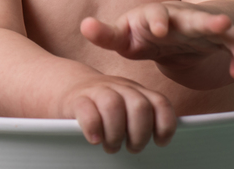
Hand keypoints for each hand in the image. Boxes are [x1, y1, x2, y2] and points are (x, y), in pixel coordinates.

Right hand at [60, 74, 175, 153]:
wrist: (68, 86)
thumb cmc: (103, 108)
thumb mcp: (126, 108)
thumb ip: (142, 120)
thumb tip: (160, 147)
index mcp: (136, 91)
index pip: (160, 103)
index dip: (165, 125)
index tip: (159, 143)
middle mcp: (120, 88)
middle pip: (139, 106)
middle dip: (139, 134)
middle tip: (132, 148)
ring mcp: (97, 90)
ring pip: (113, 105)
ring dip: (116, 133)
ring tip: (112, 146)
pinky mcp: (76, 98)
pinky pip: (87, 110)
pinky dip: (93, 128)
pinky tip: (95, 140)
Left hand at [80, 1, 233, 80]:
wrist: (172, 33)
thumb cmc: (143, 35)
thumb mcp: (125, 38)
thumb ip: (106, 35)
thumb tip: (85, 26)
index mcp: (154, 16)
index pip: (155, 13)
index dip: (156, 20)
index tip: (159, 29)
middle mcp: (180, 17)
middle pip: (193, 16)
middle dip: (206, 19)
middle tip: (221, 22)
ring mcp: (200, 26)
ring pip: (217, 27)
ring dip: (230, 35)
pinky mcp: (216, 39)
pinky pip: (230, 46)